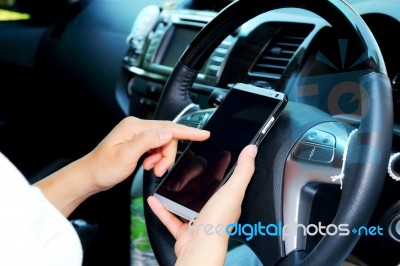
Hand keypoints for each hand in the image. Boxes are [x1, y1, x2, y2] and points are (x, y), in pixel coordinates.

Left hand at [86, 116, 209, 192]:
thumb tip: (168, 133)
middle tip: (158, 169)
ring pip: (163, 144)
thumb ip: (148, 142)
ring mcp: (138, 135)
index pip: (168, 127)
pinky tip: (148, 165)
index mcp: (135, 127)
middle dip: (167, 154)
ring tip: (151, 168)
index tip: (204, 134)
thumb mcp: (126, 156)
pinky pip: (156, 148)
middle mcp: (137, 127)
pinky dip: (156, 158)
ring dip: (161, 158)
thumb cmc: (103, 168)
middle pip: (167, 137)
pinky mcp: (138, 142)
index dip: (188, 132)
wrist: (90, 176)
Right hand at [148, 144, 257, 265]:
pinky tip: (154, 199)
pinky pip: (170, 217)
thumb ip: (243, 170)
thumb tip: (252, 151)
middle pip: (201, 190)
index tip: (220, 155)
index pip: (223, 179)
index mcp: (226, 200)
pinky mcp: (183, 231)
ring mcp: (197, 221)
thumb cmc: (217, 222)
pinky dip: (162, 208)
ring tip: (167, 180)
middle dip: (193, 179)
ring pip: (185, 203)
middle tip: (185, 166)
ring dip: (175, 193)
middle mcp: (213, 210)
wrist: (200, 247)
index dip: (222, 167)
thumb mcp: (233, 190)